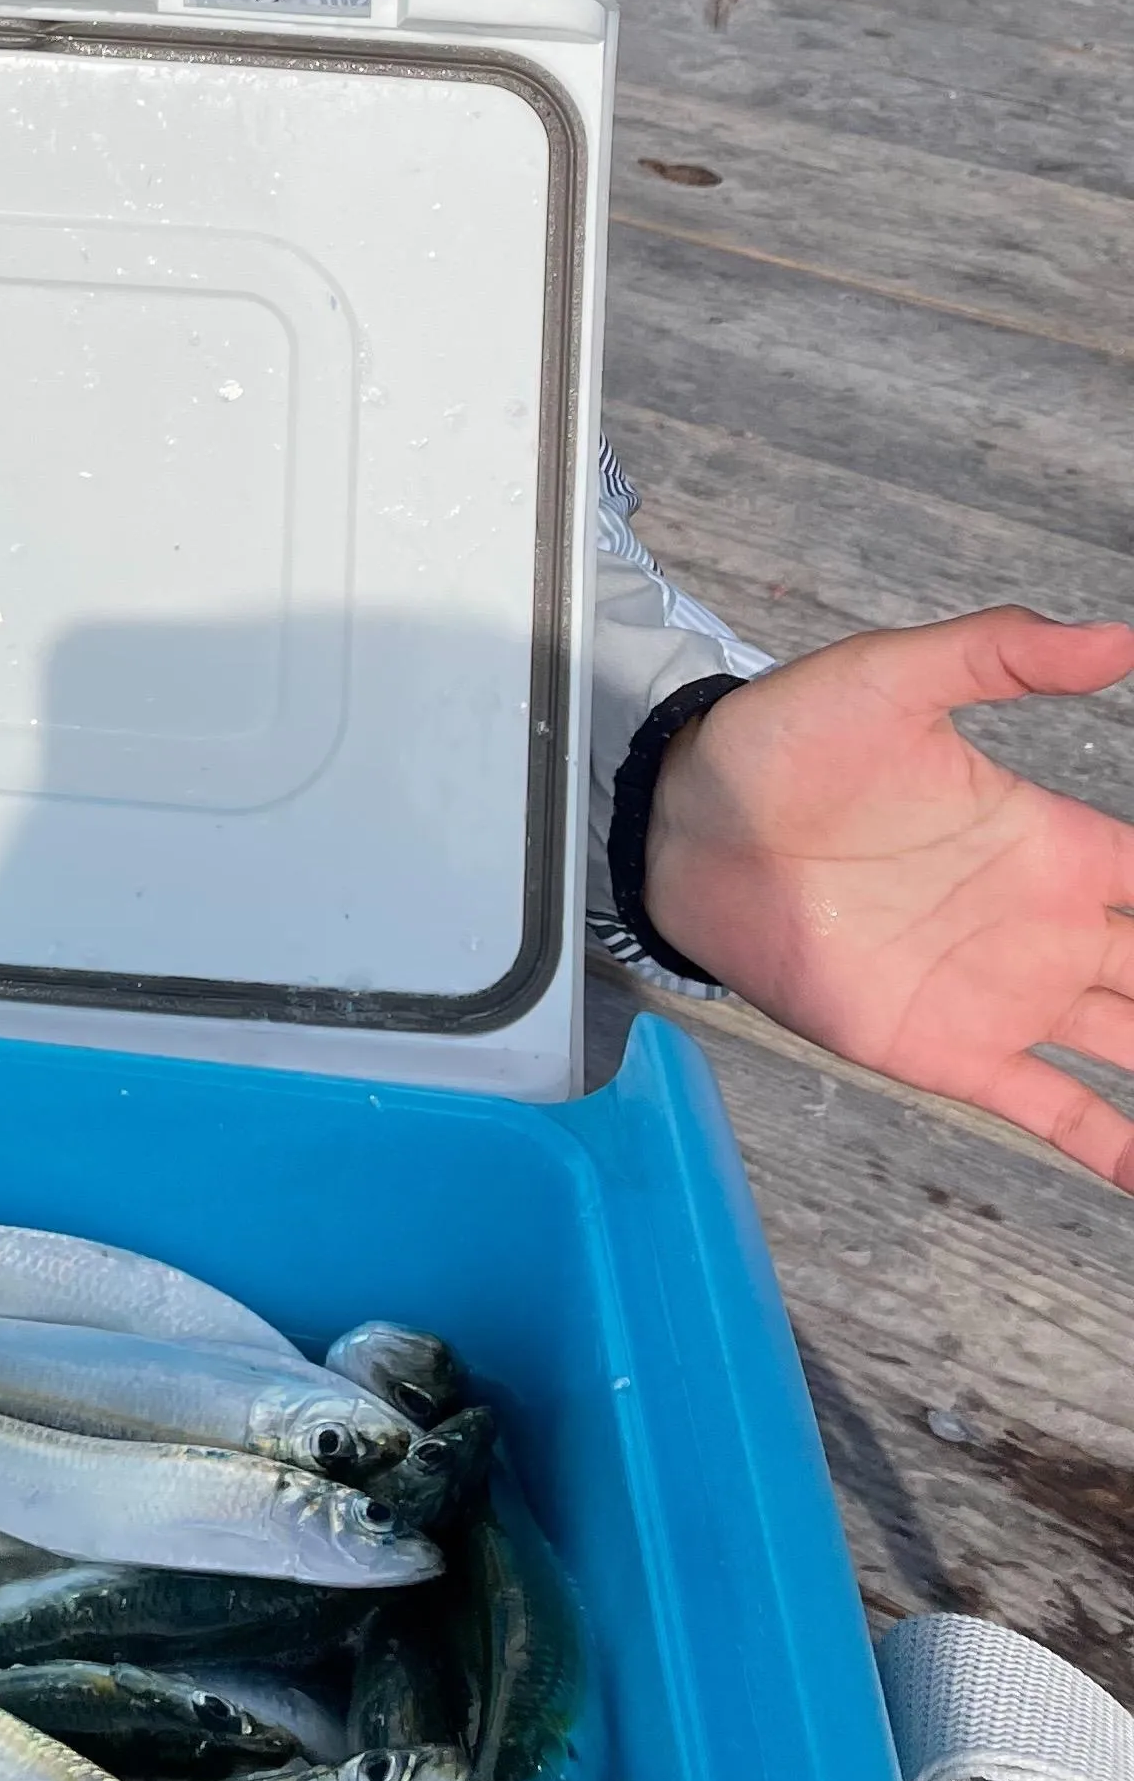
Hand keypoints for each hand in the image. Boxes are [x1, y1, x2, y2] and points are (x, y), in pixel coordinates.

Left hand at [645, 610, 1133, 1187]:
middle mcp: (1050, 926)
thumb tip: (1119, 635)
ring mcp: (1007, 994)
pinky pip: (1055, 1108)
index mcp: (1056, 844)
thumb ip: (1003, 650)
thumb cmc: (788, 739)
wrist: (690, 822)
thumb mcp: (894, 675)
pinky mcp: (952, 1050)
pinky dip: (1115, 1145)